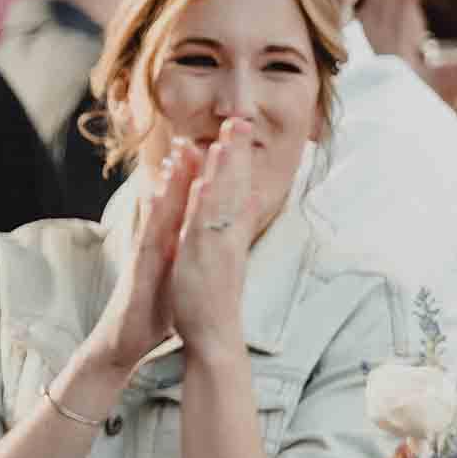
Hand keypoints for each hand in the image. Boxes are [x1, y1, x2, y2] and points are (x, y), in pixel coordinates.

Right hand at [83, 140, 193, 371]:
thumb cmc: (149, 312)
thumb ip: (182, 256)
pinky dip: (152, 216)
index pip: (184, 209)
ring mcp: (144, 254)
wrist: (122, 341)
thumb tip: (198, 244)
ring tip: (175, 154)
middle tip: (192, 138)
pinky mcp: (137, 269)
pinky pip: (147, 238)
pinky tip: (155, 196)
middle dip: (182, 171)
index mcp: (168, 247)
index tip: (210, 153)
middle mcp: (155, 245)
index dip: (196, 181)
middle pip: (170, 203)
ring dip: (166, 183)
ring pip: (158, 213)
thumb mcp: (173, 278)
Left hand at [167, 119, 258, 355]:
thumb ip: (238, 227)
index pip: (239, 190)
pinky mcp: (204, 262)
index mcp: (232, 235)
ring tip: (225, 140)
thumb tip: (253, 200)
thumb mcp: (228, 257)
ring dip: (223, 171)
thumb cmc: (215, 299)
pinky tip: (203, 184)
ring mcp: (217, 249)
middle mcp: (228, 238)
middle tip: (239, 121)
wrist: (215, 336)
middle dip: (236, 154)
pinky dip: (204, 205)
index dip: (239, 161)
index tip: (239, 132)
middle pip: (235, 189)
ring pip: (222, 203)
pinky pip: (205, 228)